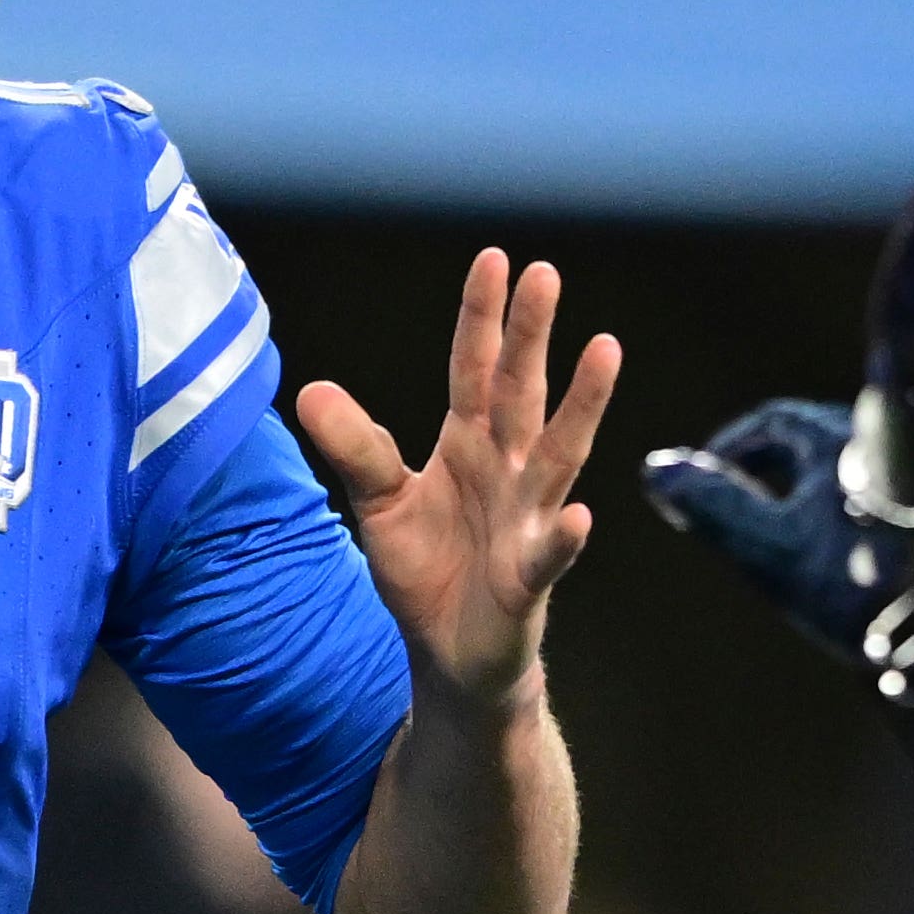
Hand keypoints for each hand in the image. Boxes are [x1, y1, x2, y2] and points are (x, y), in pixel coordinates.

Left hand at [298, 250, 617, 705]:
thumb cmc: (427, 569)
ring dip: (582, 404)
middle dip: (532, 335)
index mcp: (468, 445)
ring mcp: (525, 521)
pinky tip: (578, 518)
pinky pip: (549, 554)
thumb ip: (356, 449)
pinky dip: (563, 538)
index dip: (481, 319)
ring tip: (604, 349)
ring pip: (558, 454)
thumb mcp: (379, 503)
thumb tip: (309, 390)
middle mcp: (506, 470)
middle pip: (521, 392)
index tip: (494, 259)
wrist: (451, 654)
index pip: (473, 370)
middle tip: (545, 274)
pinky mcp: (529, 580)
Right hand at [643, 396, 911, 667]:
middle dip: (769, 473)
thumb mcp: (771, 551)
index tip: (703, 482)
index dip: (729, 450)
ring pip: (848, 474)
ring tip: (788, 539)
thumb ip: (714, 506)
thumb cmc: (864, 589)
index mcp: (845, 440)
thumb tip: (659, 468)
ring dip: (810, 495)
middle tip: (740, 510)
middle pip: (813, 445)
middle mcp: (889, 447)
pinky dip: (847, 515)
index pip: (774, 423)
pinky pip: (881, 499)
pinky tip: (845, 557)